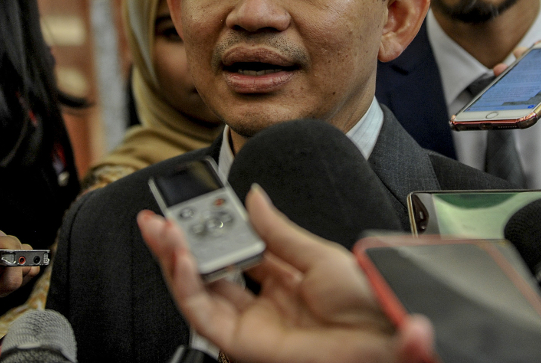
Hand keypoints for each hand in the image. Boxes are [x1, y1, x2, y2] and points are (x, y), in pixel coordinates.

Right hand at [138, 185, 436, 362]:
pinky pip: (204, 314)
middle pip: (207, 273)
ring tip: (160, 231)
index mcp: (282, 279)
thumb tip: (253, 197)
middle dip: (178, 245)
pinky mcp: (243, 343)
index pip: (232, 251)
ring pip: (197, 293)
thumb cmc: (366, 301)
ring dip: (174, 261)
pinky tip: (181, 257)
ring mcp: (251, 324)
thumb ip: (277, 230)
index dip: (209, 231)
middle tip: (156, 219)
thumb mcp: (317, 255)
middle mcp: (262, 303)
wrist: (383, 335)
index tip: (192, 207)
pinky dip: (187, 285)